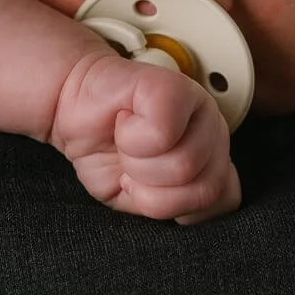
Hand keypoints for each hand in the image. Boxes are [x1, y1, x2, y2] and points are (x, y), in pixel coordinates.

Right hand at [50, 48, 239, 224]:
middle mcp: (214, 130)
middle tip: (132, 161)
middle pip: (203, 190)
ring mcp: (200, 104)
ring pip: (183, 166)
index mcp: (214, 157)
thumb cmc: (106, 149)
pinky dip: (131, 139)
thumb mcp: (140, 197)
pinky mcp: (174, 87)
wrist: (71, 106)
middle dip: (152, 187)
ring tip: (127, 141)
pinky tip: (125, 122)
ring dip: (138, 163)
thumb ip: (181, 204)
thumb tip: (196, 208)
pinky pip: (163, 135)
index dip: (178, 206)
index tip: (148, 186)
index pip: (223, 200)